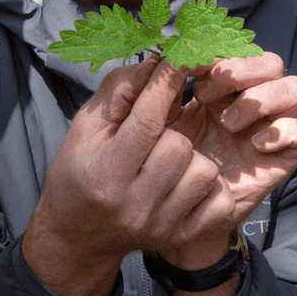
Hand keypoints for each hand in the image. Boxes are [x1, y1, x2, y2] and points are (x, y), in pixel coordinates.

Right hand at [21, 54, 234, 295]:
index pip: (146, 121)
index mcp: (105, 175)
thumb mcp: (86, 126)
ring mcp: (161, 225)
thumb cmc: (78, 171)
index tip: (179, 59)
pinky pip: (219, 200)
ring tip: (168, 160)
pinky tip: (185, 181)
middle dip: (172, 129)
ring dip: (191, 157)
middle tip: (155, 135)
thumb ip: (119, 90)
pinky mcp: (181, 236)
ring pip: (203, 171)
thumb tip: (158, 60)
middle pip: (179, 146)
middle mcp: (134, 205)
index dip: (166, 85)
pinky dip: (208, 184)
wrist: (76, 236)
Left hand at [161, 51, 296, 268]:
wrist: (170, 210)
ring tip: (227, 123)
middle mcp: (250, 101)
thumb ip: (149, 85)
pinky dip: (287, 130)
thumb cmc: (155, 159)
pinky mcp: (283, 157)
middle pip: (271, 62)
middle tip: (205, 95)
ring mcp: (269, 127)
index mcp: (220, 85)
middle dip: (240, 70)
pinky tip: (256, 144)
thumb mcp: (145, 118)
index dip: (216, 51)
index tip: (187, 65)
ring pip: (296, 88)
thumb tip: (159, 53)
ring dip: (261, 98)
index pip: (237, 49)